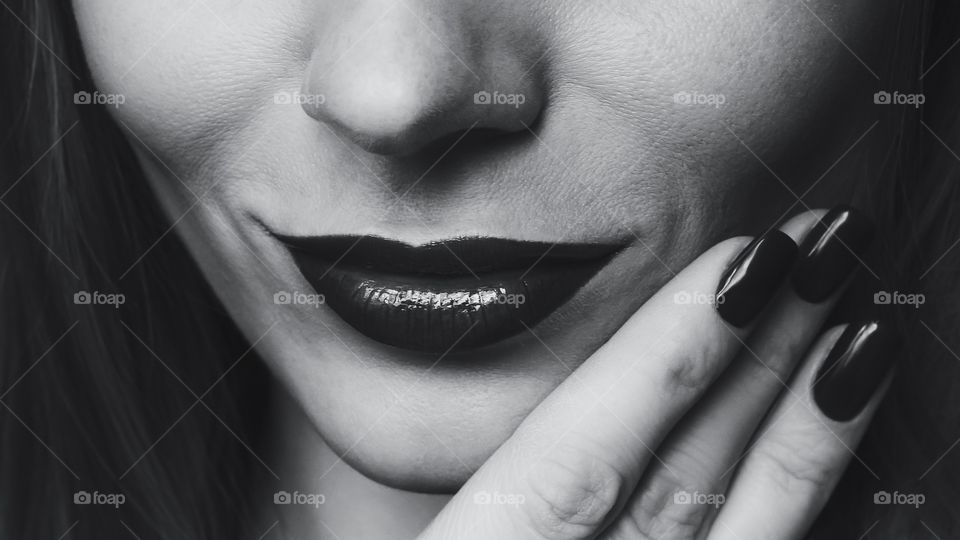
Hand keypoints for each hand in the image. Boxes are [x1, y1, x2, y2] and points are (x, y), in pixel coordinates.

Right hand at [419, 208, 890, 538]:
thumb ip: (480, 509)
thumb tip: (552, 445)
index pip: (577, 465)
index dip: (663, 359)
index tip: (739, 263)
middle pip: (679, 483)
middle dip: (757, 361)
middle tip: (822, 251)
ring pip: (736, 538)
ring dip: (799, 432)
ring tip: (857, 331)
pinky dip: (793, 513)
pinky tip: (830, 452)